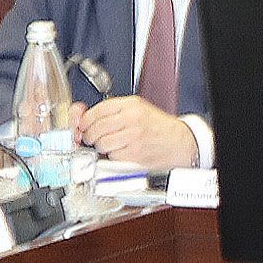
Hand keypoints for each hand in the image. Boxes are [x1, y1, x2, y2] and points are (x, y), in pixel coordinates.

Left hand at [76, 95, 199, 170]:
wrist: (179, 142)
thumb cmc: (158, 127)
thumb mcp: (139, 109)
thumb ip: (115, 110)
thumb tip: (88, 117)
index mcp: (131, 105)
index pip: (98, 110)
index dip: (86, 119)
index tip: (84, 125)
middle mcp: (132, 119)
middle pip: (96, 128)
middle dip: (90, 135)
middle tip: (92, 138)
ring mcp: (133, 137)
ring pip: (102, 143)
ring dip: (101, 147)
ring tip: (109, 145)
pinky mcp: (135, 154)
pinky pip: (112, 156)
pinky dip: (113, 157)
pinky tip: (121, 152)